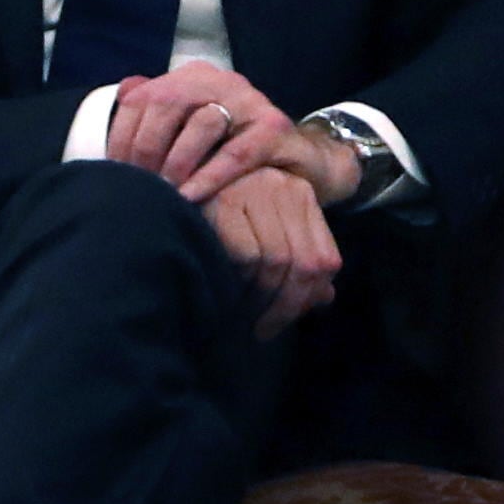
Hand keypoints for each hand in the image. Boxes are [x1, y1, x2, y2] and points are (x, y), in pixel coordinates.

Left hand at [110, 62, 358, 206]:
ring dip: (176, 163)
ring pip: (201, 123)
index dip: (122, 136)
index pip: (142, 97)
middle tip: (138, 186)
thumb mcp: (190, 134)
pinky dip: (210, 176)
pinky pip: (237, 152)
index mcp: (191, 79)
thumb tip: (122, 93)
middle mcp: (220, 81)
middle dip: (146, 149)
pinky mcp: (275, 128)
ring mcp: (251, 102)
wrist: (302, 163)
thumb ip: (156, 117)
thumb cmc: (234, 154)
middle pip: (168, 104)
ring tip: (164, 194)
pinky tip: (192, 196)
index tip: (115, 173)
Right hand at [206, 164, 341, 336]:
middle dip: (286, 306)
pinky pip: (246, 254)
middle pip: (304, 264)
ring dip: (260, 297)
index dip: (310, 297)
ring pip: (276, 261)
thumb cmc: (220, 210)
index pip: (326, 259)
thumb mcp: (267, 229)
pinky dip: (240, 278)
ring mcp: (256, 191)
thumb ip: (298, 259)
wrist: (177, 173)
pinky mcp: (225, 199)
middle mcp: (286, 189)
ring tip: (244, 313)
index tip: (286, 320)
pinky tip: (227, 287)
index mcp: (303, 196)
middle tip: (263, 330)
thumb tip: (323, 299)